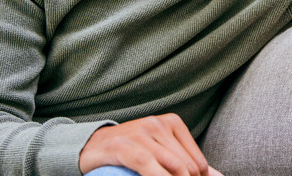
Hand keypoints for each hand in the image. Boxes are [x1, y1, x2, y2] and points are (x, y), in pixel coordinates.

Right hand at [79, 114, 223, 175]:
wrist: (94, 145)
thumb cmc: (132, 150)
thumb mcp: (162, 151)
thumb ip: (187, 162)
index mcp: (172, 123)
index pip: (197, 162)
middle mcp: (158, 124)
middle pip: (186, 166)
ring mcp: (141, 133)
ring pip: (172, 167)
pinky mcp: (124, 145)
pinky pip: (148, 165)